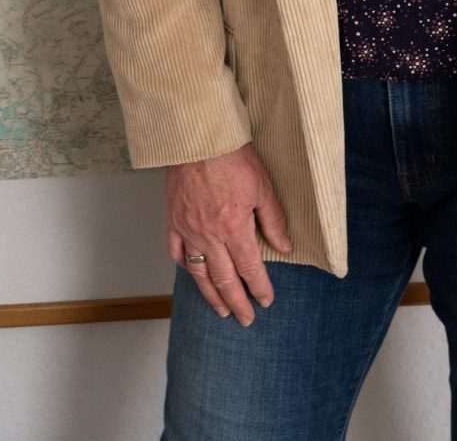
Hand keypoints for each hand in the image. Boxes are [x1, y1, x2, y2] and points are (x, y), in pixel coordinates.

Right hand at [164, 142, 292, 327]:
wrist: (197, 137)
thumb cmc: (231, 156)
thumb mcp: (263, 187)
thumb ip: (273, 221)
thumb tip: (284, 246)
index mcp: (234, 228)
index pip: (250, 269)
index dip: (259, 288)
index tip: (266, 300)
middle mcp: (209, 235)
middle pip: (224, 279)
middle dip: (237, 303)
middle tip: (245, 319)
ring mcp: (187, 229)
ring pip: (199, 272)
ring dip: (210, 294)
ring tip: (219, 309)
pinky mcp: (173, 218)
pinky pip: (175, 250)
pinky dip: (184, 265)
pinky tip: (192, 273)